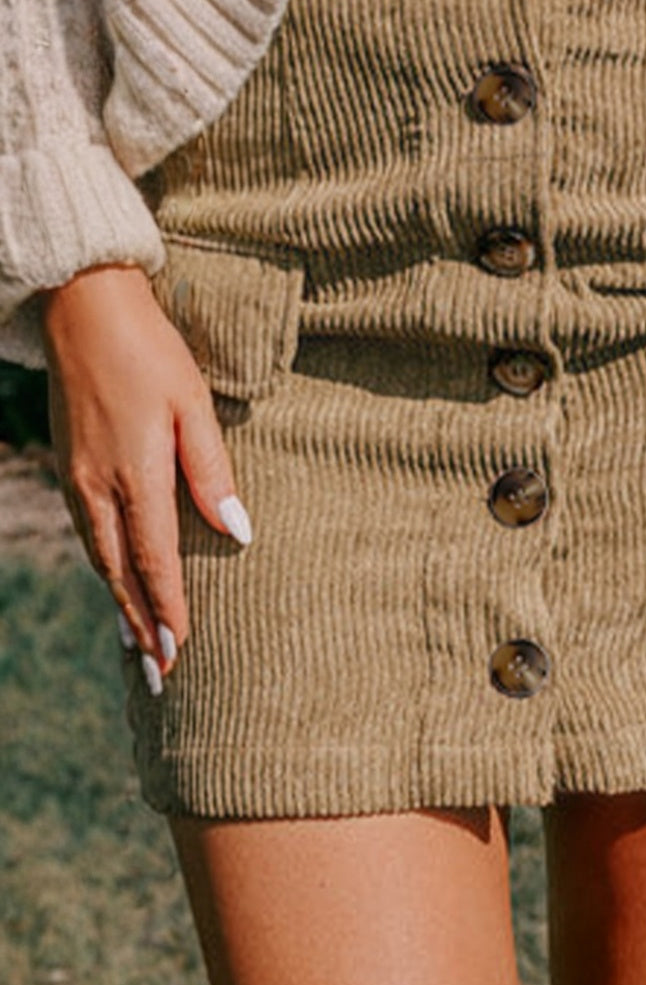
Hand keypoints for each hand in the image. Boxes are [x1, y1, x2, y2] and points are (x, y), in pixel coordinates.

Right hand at [40, 262, 251, 691]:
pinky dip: (105, 569)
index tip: (180, 652)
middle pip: (121, 573)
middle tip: (159, 675)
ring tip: (140, 644)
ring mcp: (77, 479)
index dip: (169, 609)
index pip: (155, 560)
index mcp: (135, 474)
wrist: (83, 309)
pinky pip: (88, 535)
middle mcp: (98, 487)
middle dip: (142, 626)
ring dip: (121, 604)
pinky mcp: (69, 468)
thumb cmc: (151, 352)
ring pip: (100, 558)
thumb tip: (237, 533)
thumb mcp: (194, 406)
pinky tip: (117, 583)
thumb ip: (212, 472)